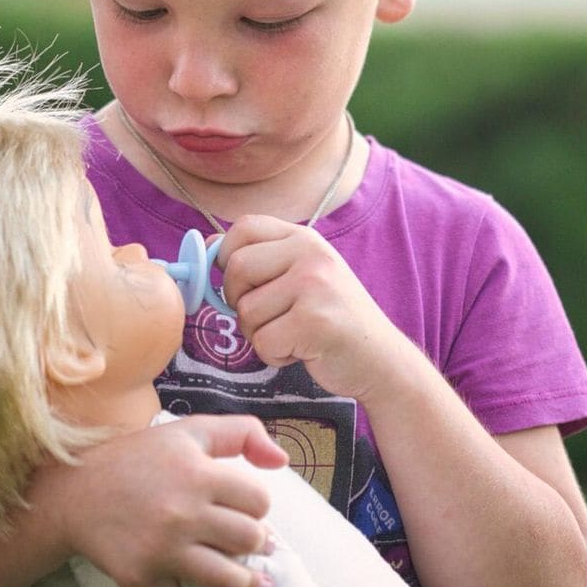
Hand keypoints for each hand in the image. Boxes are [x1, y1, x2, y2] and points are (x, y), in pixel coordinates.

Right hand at [48, 414, 286, 586]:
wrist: (74, 493)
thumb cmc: (137, 459)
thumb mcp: (189, 431)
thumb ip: (241, 433)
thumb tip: (282, 460)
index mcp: (198, 474)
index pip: (258, 500)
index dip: (257, 506)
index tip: (247, 511)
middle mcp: (183, 513)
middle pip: (249, 540)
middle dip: (257, 544)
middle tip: (252, 547)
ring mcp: (161, 550)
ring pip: (226, 579)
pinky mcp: (140, 579)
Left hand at [217, 215, 416, 400]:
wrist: (380, 360)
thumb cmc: (333, 320)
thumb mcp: (303, 275)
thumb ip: (262, 258)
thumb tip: (207, 245)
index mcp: (305, 238)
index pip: (243, 227)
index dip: (227, 256)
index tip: (240, 283)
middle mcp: (311, 254)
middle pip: (236, 269)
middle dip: (239, 302)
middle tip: (269, 316)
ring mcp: (315, 285)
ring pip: (246, 312)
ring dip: (260, 334)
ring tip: (293, 334)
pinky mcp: (314, 321)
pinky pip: (263, 342)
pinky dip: (275, 355)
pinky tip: (302, 350)